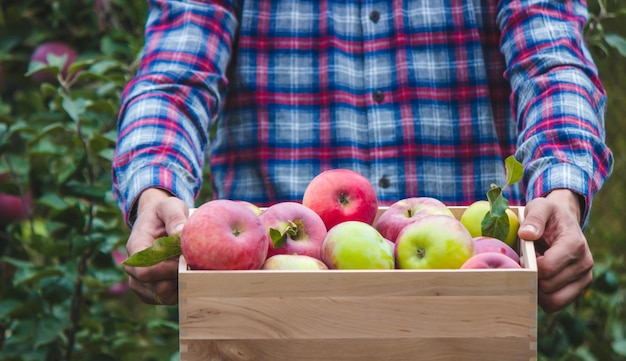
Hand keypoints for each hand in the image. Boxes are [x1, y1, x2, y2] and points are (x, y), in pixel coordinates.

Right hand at [124, 188, 187, 304]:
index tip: (186, 260)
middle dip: (179, 278)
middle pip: (156, 288)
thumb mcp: (170, 206)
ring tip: (191, 267)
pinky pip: (168, 299)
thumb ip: (175, 217)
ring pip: (164, 297)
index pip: (145, 271)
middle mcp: (133, 270)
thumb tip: (181, 233)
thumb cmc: (163, 213)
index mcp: (135, 248)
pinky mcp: (152, 292)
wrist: (156, 222)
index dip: (168, 270)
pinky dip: (181, 290)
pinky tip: (188, 274)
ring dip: (182, 285)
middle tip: (195, 264)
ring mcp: (141, 284)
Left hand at [519, 189, 592, 312]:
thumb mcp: (540, 207)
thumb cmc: (549, 215)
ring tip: (535, 271)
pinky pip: (556, 305)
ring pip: (553, 301)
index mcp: (574, 245)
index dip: (529, 265)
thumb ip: (534, 218)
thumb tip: (526, 234)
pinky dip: (543, 297)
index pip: (547, 268)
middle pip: (548, 286)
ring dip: (537, 289)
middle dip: (532, 277)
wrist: (563, 221)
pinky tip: (539, 280)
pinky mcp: (578, 289)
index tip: (524, 254)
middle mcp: (584, 264)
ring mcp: (583, 279)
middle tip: (529, 261)